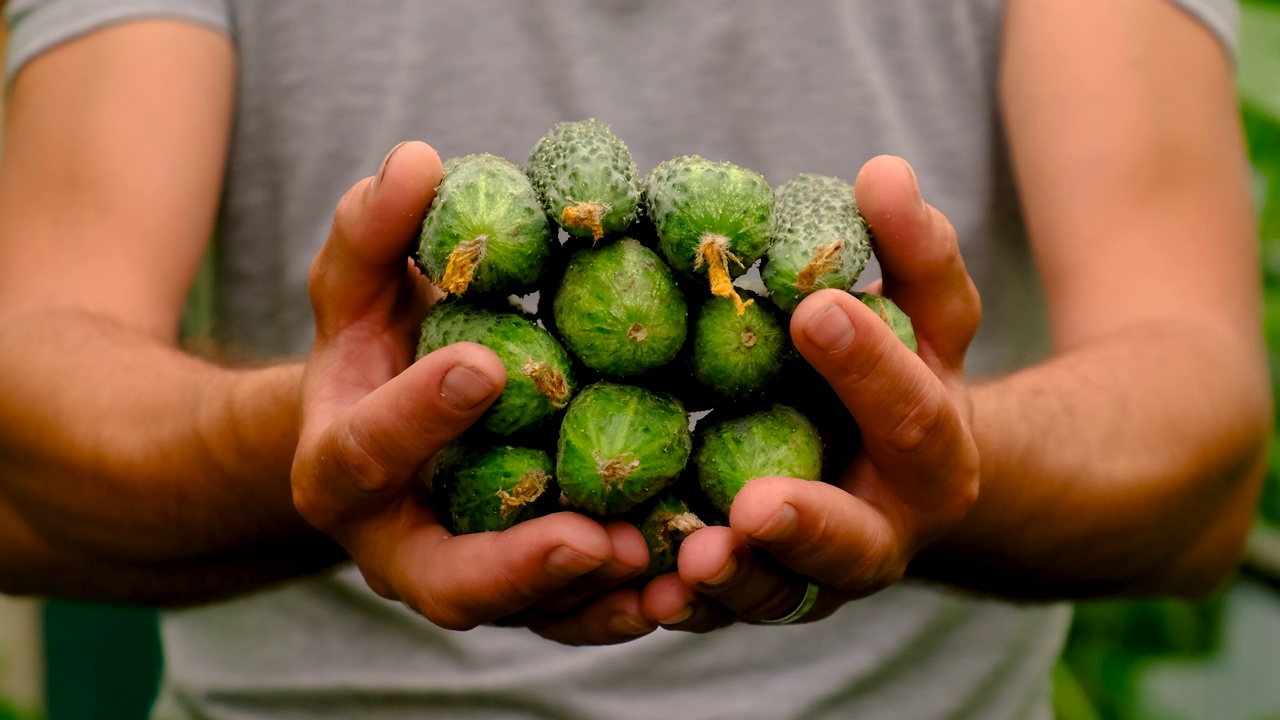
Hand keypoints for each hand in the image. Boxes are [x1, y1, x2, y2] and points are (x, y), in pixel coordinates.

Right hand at [290, 141, 654, 644]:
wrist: (386, 427)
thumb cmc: (378, 345)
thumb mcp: (361, 284)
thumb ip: (377, 231)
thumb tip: (417, 162)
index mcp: (341, 468)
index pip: (367, 450)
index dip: (419, 414)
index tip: (488, 366)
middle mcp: (396, 547)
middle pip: (447, 583)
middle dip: (518, 564)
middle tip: (591, 535)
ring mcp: (464, 578)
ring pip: (526, 615)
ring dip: (595, 600)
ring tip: (665, 569)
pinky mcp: (524, 592)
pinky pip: (575, 615)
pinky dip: (627, 607)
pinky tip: (688, 585)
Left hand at [642, 155, 981, 628]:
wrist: (905, 474)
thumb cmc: (907, 371)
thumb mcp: (925, 311)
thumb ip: (911, 251)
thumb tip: (883, 171)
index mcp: (932, 453)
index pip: (910, 412)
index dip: (869, 365)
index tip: (815, 308)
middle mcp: (885, 531)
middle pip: (855, 543)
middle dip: (807, 526)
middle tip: (754, 505)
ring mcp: (821, 578)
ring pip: (783, 596)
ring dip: (734, 584)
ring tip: (686, 565)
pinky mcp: (765, 594)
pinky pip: (725, 613)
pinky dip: (686, 612)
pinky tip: (641, 595)